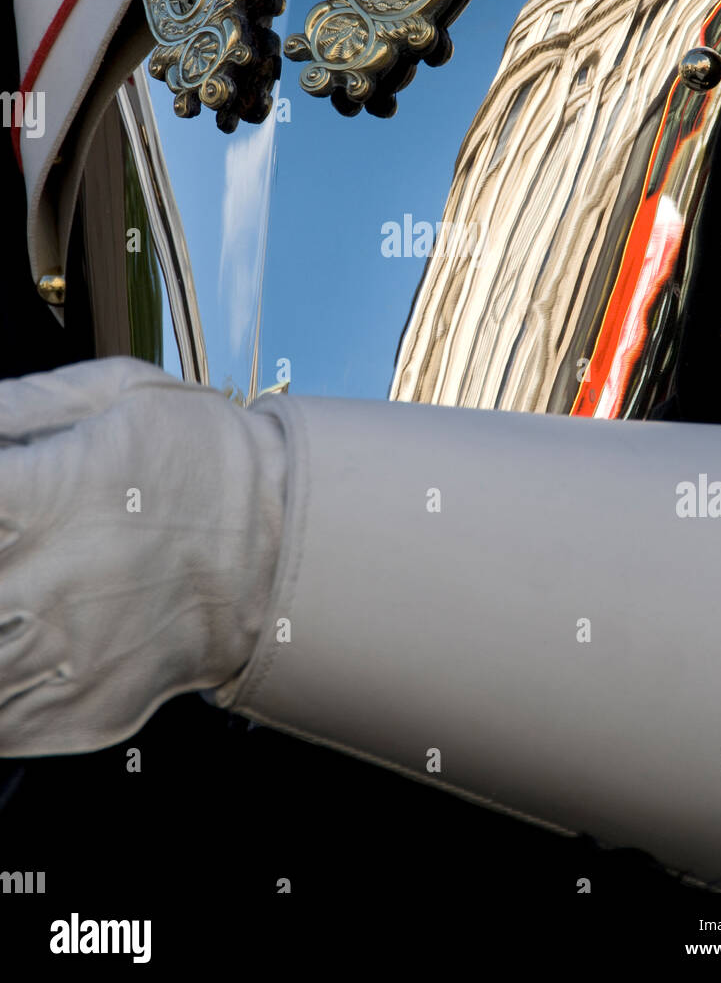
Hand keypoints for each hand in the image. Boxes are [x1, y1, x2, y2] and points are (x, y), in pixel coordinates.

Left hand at [0, 357, 285, 754]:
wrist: (293, 535)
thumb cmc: (203, 454)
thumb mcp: (118, 392)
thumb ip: (23, 401)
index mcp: (46, 494)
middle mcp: (50, 579)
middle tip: (6, 552)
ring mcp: (68, 653)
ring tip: (14, 597)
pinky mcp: (90, 705)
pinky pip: (4, 727)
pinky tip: (14, 658)